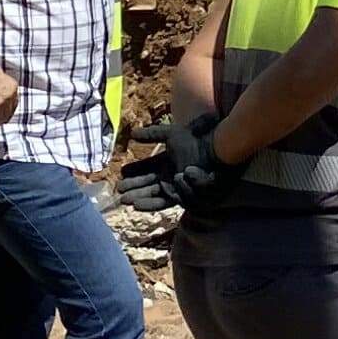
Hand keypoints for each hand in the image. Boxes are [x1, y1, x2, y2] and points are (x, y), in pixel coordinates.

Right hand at [119, 110, 244, 217]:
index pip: (147, 169)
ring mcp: (179, 187)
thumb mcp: (172, 135)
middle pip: (149, 184)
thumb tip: (132, 133)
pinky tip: (138, 205)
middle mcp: (171, 177)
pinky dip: (152, 204)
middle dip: (134, 188)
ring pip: (155, 195)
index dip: (134, 172)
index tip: (121, 173)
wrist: (218, 150)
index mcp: (168, 163)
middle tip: (119, 192)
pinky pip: (166, 202)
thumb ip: (153, 134)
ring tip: (125, 200)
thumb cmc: (199, 142)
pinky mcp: (186, 197)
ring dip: (140, 198)